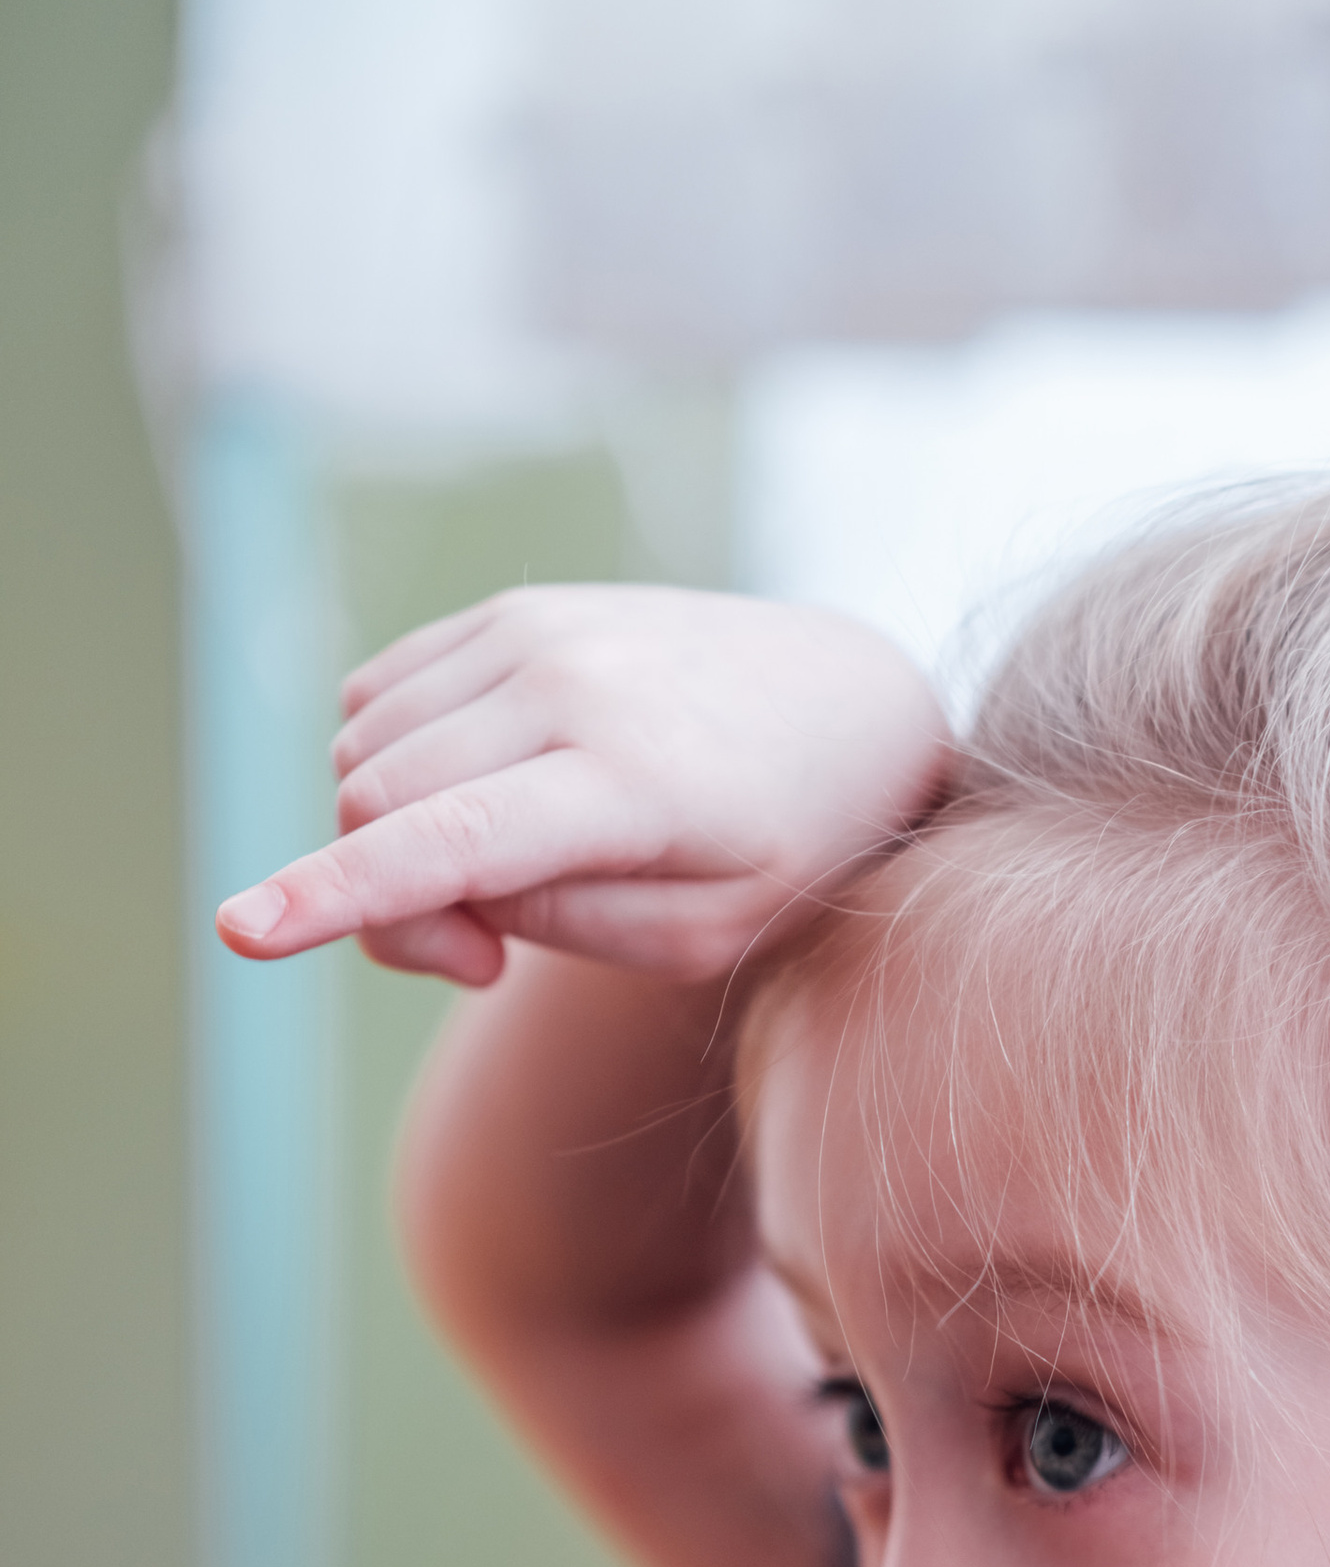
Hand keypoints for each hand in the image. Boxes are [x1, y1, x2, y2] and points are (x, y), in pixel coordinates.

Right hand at [217, 587, 948, 990]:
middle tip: (490, 957)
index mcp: (625, 781)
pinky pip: (383, 699)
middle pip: (374, 801)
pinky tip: (497, 794)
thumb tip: (431, 884)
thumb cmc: (786, 843)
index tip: (243, 930)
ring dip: (398, 831)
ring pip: (365, 748)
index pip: (445, 840)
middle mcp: (564, 683)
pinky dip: (407, 767)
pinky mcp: (512, 610)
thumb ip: (558, 922)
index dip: (335, 896)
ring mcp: (531, 629)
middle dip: (392, 897)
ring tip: (512, 868)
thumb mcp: (704, 934)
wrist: (850, 700)